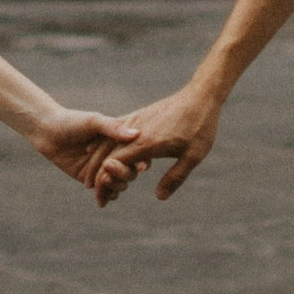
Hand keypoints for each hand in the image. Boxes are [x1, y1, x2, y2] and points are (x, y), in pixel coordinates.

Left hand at [27, 107, 134, 187]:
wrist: (48, 133)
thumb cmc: (72, 122)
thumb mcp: (93, 122)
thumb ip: (113, 128)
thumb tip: (136, 134)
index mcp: (120, 139)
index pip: (138, 153)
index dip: (143, 160)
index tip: (143, 166)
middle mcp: (115, 155)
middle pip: (130, 171)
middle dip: (124, 173)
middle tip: (109, 166)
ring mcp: (104, 169)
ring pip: (120, 184)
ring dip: (116, 185)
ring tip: (104, 180)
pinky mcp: (92, 181)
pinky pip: (106, 193)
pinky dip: (107, 196)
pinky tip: (102, 197)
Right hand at [90, 84, 222, 206]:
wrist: (201, 94)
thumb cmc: (200, 127)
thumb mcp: (193, 156)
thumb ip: (175, 177)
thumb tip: (159, 197)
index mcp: (146, 142)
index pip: (115, 164)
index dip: (105, 182)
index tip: (101, 199)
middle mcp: (136, 130)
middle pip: (107, 154)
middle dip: (98, 176)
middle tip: (94, 195)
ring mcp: (137, 120)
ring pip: (109, 140)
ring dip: (98, 159)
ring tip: (93, 177)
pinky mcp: (140, 115)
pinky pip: (116, 129)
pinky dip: (105, 142)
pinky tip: (101, 149)